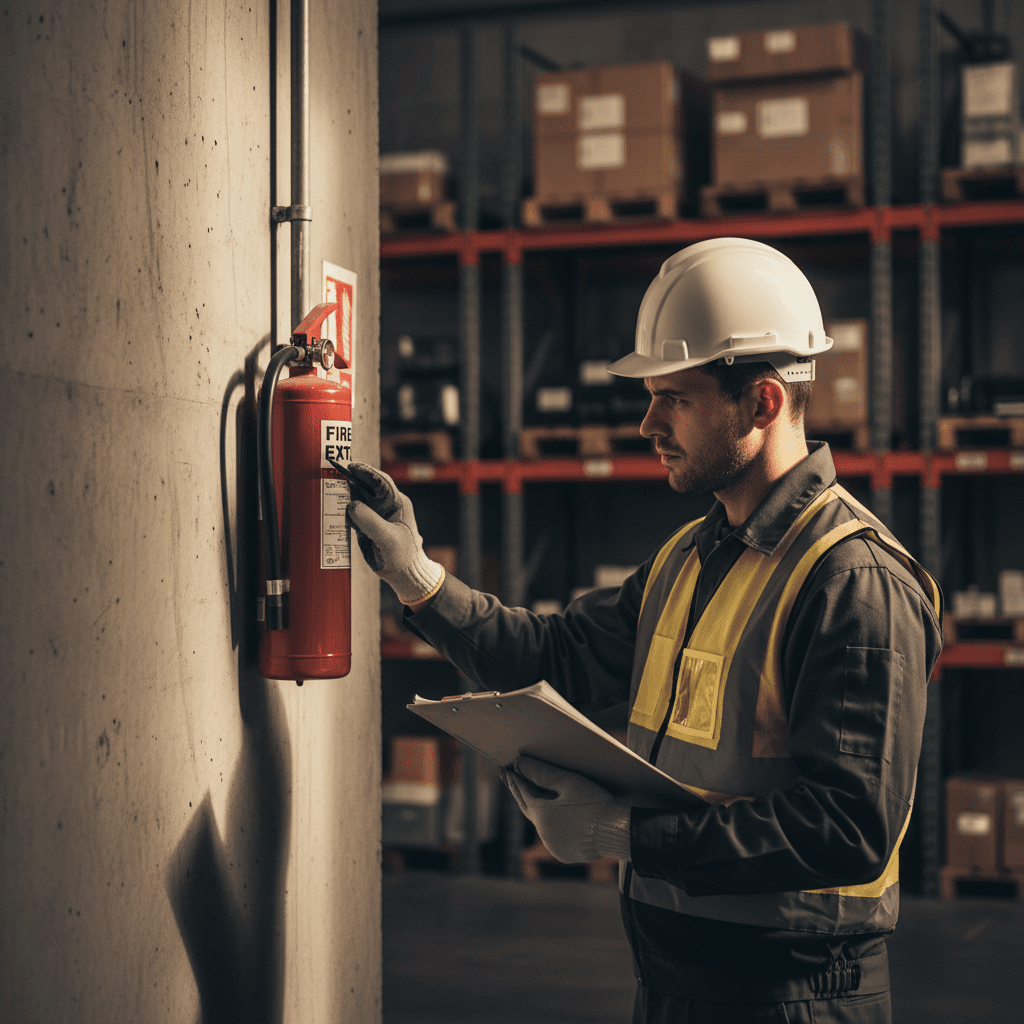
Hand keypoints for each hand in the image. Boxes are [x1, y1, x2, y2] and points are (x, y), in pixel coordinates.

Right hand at [343, 462, 444, 603]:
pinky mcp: (366, 525)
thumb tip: (352, 506)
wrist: (403, 573)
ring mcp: (375, 515)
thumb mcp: (388, 538)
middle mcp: (385, 505)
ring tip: (328, 486)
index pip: (381, 481)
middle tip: (335, 471)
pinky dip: (342, 509)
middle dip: (352, 478)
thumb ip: (371, 522)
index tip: (351, 466)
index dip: (366, 472)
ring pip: (358, 498)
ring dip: (344, 492)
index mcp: (397, 503)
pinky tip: (331, 505)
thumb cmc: (403, 555)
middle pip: (367, 486)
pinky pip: (352, 513)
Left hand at [500, 755, 628, 863]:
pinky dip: (550, 824)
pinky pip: (552, 836)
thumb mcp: (568, 782)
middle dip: (519, 792)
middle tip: (510, 778)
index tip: (506, 769)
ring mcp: (553, 846)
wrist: (617, 831)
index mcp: (541, 814)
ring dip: (536, 809)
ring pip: (540, 823)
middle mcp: (542, 833)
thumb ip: (541, 772)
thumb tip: (518, 764)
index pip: (522, 792)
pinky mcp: (563, 854)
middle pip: (527, 808)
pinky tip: (552, 815)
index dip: (514, 779)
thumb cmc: (594, 803)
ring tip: (530, 794)